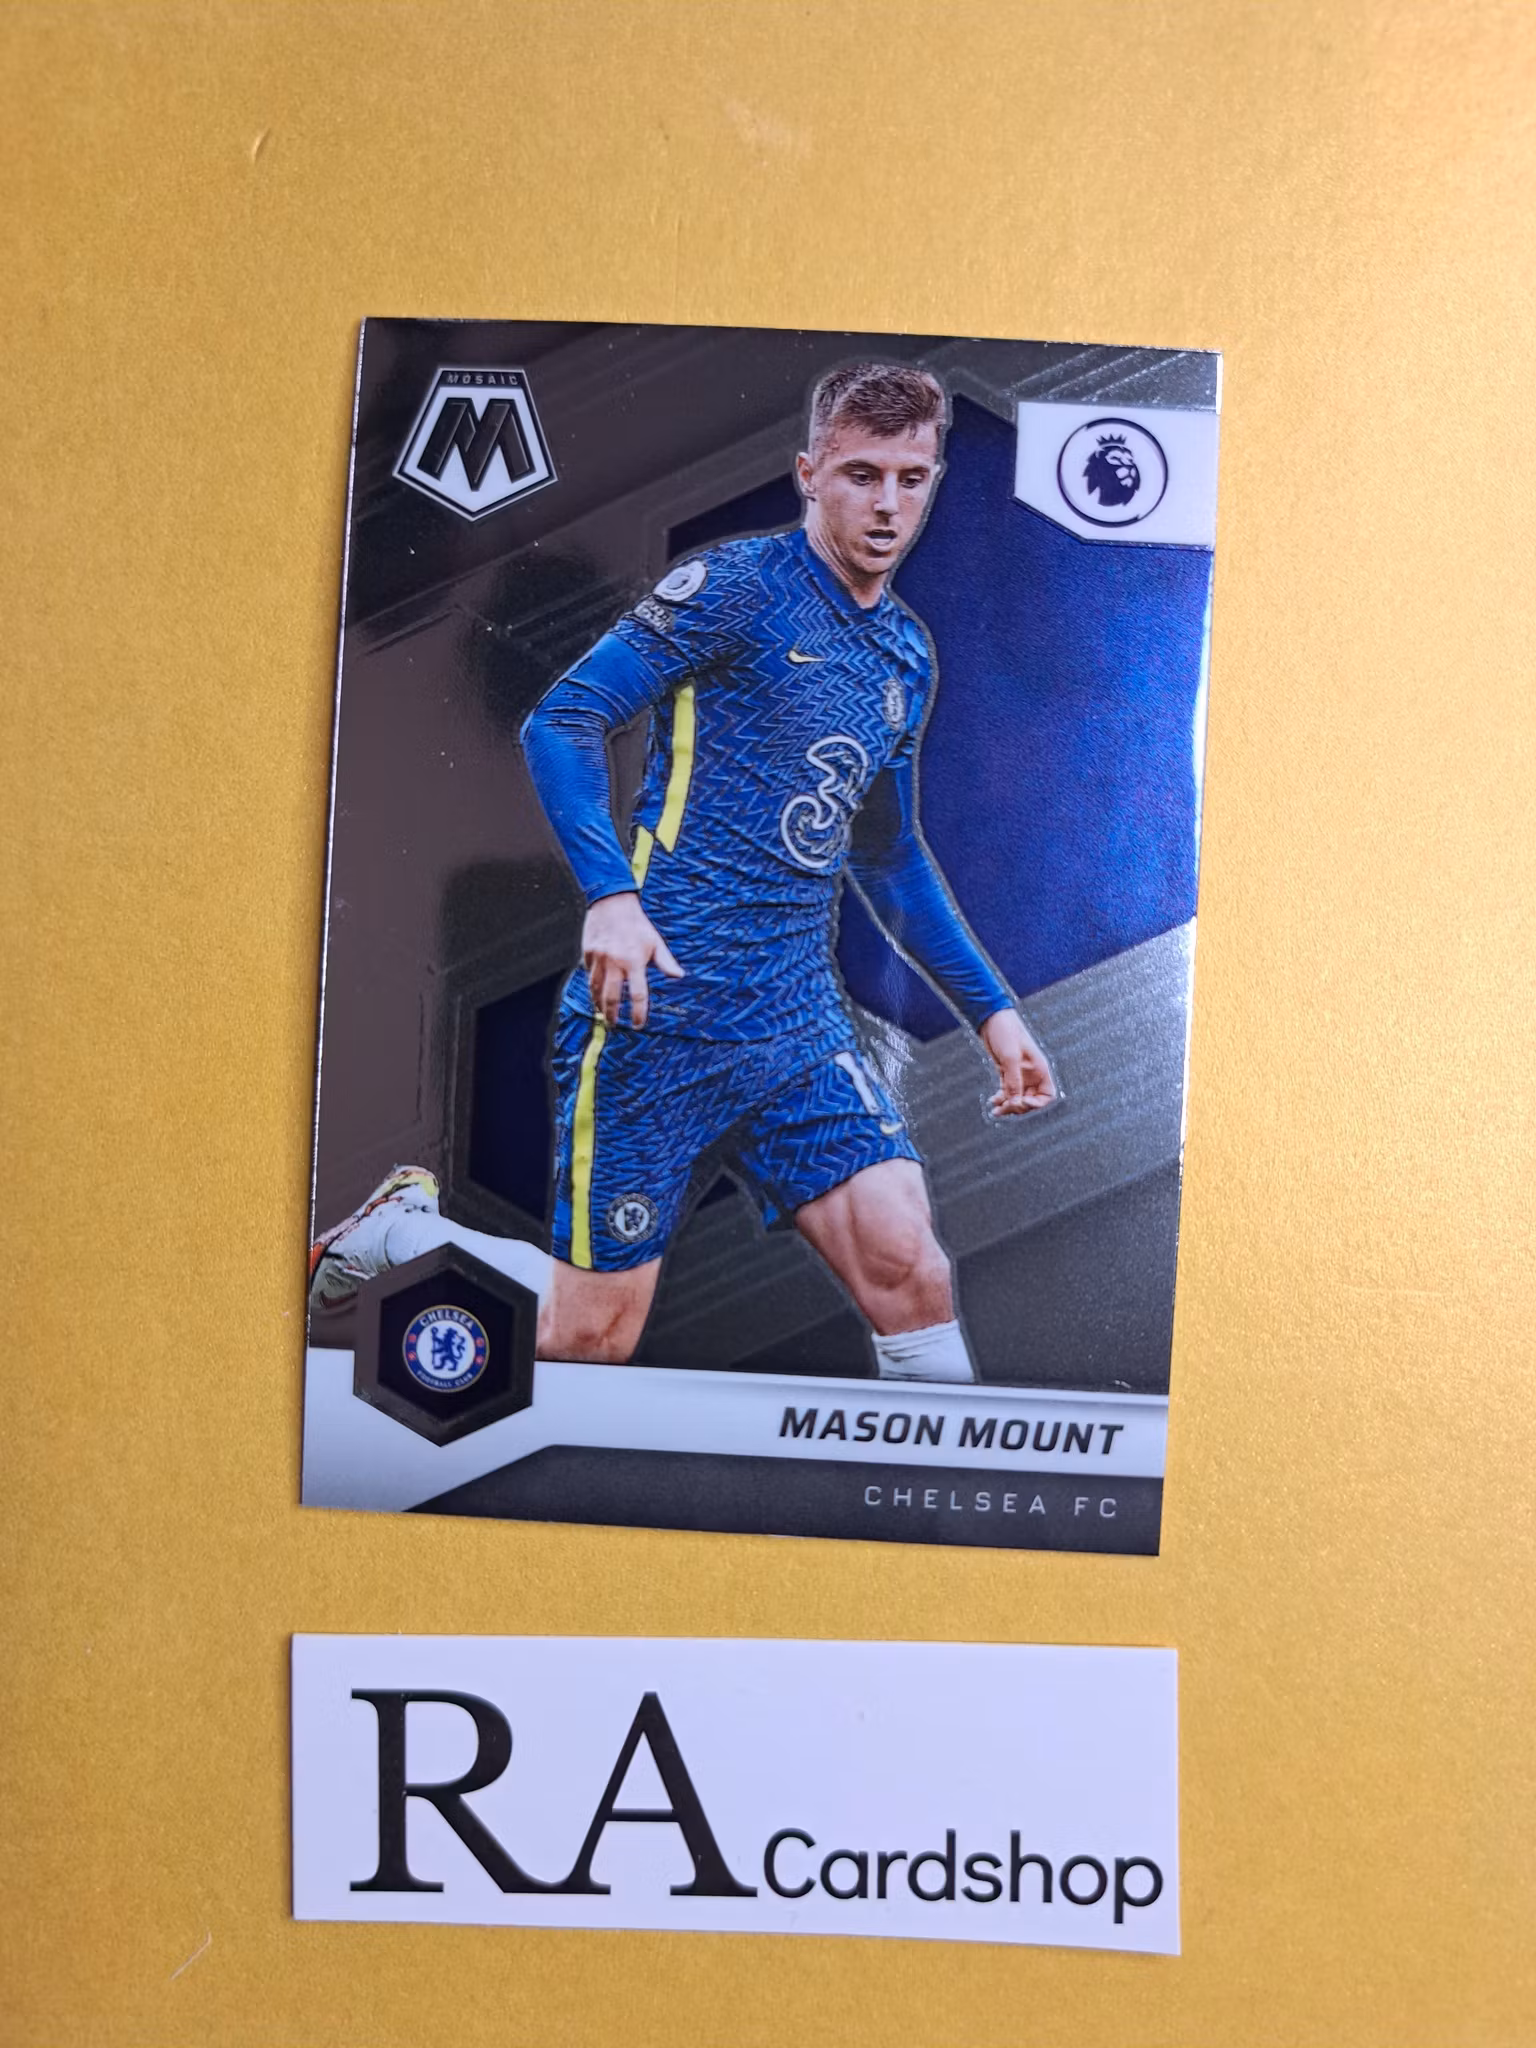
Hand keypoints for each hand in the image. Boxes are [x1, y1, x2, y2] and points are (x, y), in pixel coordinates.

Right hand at [582, 892, 683, 1026]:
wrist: (612, 901)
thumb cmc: (637, 923)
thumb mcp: (655, 941)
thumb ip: (666, 961)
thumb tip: (679, 976)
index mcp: (634, 961)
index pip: (638, 994)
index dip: (638, 1013)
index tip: (638, 1024)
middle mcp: (615, 962)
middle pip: (611, 997)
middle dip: (612, 1015)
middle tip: (614, 1024)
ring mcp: (599, 958)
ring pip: (596, 989)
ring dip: (599, 1005)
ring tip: (603, 1014)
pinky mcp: (587, 954)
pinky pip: (588, 976)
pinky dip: (592, 988)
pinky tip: (595, 994)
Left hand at [980, 1009, 1056, 1115]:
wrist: (991, 1019)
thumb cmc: (1006, 1032)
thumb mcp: (1010, 1057)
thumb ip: (1014, 1081)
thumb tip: (1015, 1103)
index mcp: (1040, 1069)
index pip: (1047, 1096)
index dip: (1037, 1104)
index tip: (1022, 1103)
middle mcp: (1032, 1074)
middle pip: (1031, 1100)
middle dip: (1018, 1107)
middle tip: (1005, 1108)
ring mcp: (1019, 1074)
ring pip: (1017, 1098)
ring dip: (1008, 1106)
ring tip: (996, 1110)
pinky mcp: (1006, 1073)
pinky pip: (1007, 1092)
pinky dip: (1001, 1099)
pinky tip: (992, 1102)